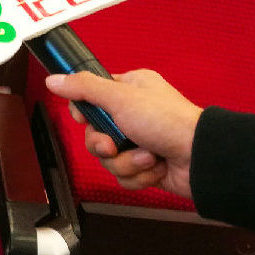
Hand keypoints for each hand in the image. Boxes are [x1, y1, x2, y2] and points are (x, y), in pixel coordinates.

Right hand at [46, 70, 202, 198]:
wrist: (200, 158)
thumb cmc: (166, 120)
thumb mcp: (120, 97)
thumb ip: (84, 88)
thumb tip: (53, 79)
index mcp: (129, 89)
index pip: (91, 99)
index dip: (85, 114)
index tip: (85, 119)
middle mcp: (133, 113)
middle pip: (95, 134)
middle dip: (105, 145)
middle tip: (115, 145)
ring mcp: (140, 141)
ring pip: (109, 159)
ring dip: (127, 162)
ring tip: (148, 156)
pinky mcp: (146, 167)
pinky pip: (124, 176)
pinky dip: (138, 175)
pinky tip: (155, 168)